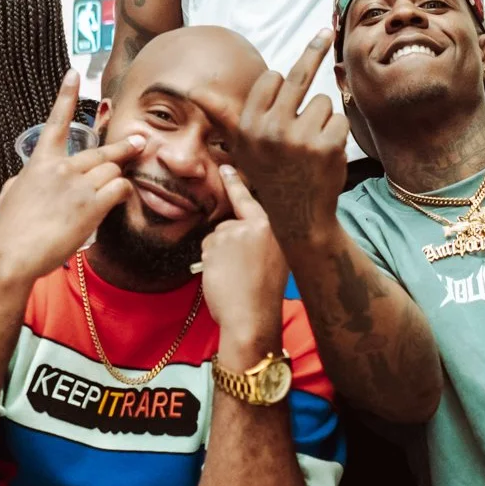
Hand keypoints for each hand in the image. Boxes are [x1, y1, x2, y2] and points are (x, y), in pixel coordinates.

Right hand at [0, 72, 139, 288]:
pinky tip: (119, 201)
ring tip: (113, 194)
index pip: (56, 122)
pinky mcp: (92, 206)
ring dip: (116, 181)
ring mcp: (78, 185)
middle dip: (123, 148)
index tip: (75, 74)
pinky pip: (120, 189)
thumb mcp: (11, 195)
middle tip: (139, 142)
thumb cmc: (8, 231)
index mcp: (40, 163)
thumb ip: (27, 180)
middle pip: (101, 153)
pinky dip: (123, 194)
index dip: (66, 96)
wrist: (12, 255)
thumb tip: (28, 179)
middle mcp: (62, 168)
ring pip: (113, 172)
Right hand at [189, 31, 349, 249]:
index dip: (281, 84)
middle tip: (326, 31)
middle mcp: (271, 129)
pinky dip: (337, 134)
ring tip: (310, 146)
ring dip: (321, 119)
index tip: (286, 79)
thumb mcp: (241, 145)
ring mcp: (301, 138)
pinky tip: (325, 155)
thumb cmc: (270, 174)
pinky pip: (339, 120)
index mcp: (249, 125)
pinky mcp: (327, 146)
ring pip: (322, 101)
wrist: (298, 216)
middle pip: (299, 76)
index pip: (271, 79)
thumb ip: (222, 114)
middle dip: (315, 48)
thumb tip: (192, 90)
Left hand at [198, 167, 288, 361]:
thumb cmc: (262, 297)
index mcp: (277, 229)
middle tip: (241, 272)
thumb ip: (261, 240)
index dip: (236, 185)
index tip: (226, 167)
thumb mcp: (274, 261)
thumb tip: (237, 232)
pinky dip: (210, 262)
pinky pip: (207, 246)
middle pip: (231, 224)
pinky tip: (223, 277)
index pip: (252, 201)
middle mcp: (259, 224)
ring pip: (217, 237)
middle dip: (228, 246)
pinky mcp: (219, 239)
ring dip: (218, 256)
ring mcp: (238, 229)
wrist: (252, 318)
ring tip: (234, 278)